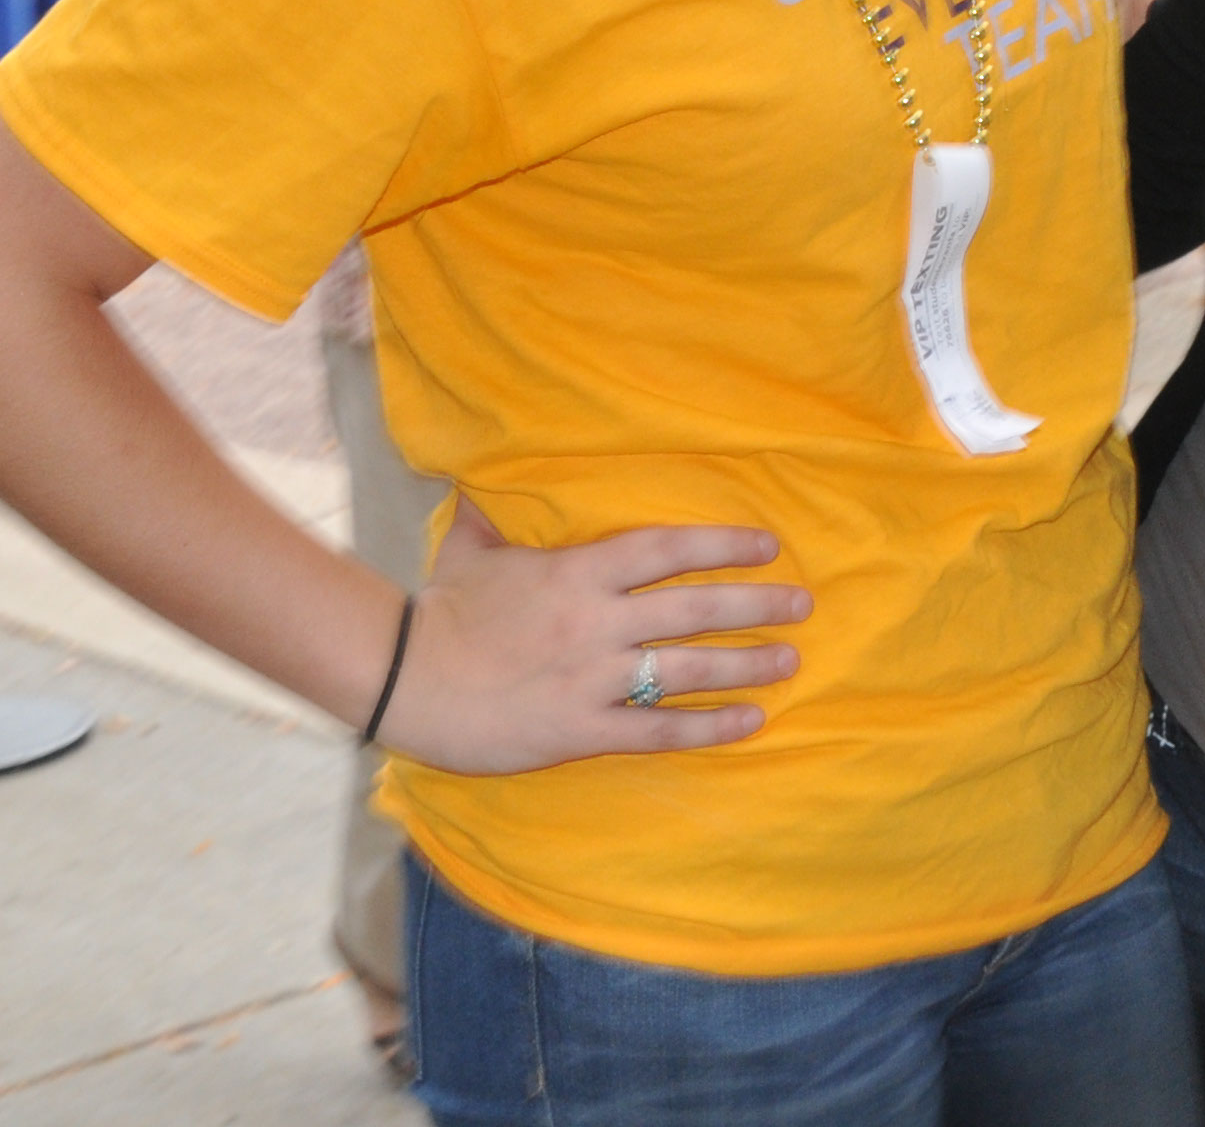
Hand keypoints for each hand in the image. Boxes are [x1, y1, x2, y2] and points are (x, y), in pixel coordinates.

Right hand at [371, 502, 812, 774]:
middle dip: (755, 604)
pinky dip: (708, 726)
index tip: (767, 544)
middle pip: (694, 608)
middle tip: (803, 603)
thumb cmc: (438, 610)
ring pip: (687, 669)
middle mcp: (596, 621)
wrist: (400, 677)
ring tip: (790, 660)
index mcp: (577, 572)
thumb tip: (487, 474)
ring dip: (747, 664)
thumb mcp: (473, 549)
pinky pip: (658, 730)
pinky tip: (749, 721)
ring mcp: (592, 678)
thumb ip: (498, 517)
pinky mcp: (579, 730)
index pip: (667, 549)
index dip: (723, 545)